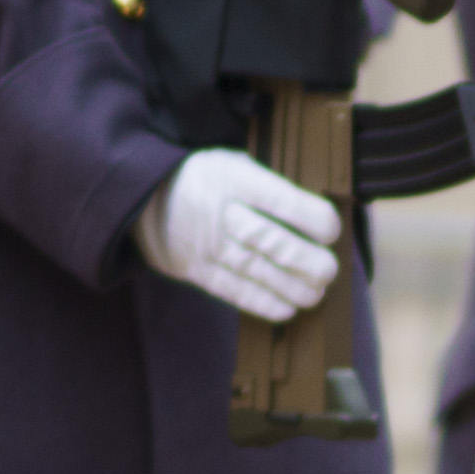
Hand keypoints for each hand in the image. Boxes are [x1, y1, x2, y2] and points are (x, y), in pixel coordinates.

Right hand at [141, 146, 337, 322]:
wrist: (144, 199)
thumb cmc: (204, 180)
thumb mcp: (233, 164)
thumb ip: (268, 185)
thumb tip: (316, 215)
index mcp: (233, 179)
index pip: (279, 199)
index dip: (311, 217)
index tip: (330, 230)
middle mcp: (221, 213)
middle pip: (270, 241)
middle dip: (306, 260)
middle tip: (328, 270)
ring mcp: (207, 245)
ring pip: (255, 271)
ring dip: (291, 287)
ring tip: (315, 293)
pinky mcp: (197, 270)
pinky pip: (233, 291)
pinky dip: (262, 303)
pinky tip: (287, 309)